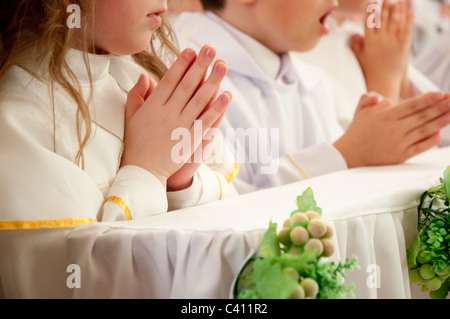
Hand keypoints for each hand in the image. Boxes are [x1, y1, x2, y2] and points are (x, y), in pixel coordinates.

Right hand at [120, 45, 230, 187]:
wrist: (142, 171)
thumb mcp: (131, 116)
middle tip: (211, 49)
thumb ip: (136, 95)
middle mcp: (167, 113)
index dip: (181, 64)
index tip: (191, 50)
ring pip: (199, 100)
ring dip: (212, 81)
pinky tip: (226, 96)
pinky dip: (216, 109)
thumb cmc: (136, 143)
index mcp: (152, 106)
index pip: (169, 80)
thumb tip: (144, 76)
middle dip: (200, 66)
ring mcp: (179, 126)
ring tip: (223, 65)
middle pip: (187, 85)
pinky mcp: (189, 140)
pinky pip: (205, 121)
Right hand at [334, 92, 449, 167]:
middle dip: (440, 107)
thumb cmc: (357, 132)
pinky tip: (439, 134)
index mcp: (385, 117)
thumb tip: (382, 98)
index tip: (441, 94)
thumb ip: (370, 99)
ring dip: (441, 121)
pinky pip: (419, 147)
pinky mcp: (399, 156)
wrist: (348, 155)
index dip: (427, 99)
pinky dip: (430, 140)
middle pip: (422, 117)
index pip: (411, 105)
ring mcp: (398, 144)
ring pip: (424, 130)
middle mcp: (394, 130)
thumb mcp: (361, 111)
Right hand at [350, 0, 413, 101]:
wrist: (382, 82)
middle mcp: (381, 40)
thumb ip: (356, 45)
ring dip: (397, 11)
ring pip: (395, 22)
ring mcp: (393, 42)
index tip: (372, 3)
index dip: (371, 11)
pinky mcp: (403, 47)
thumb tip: (353, 34)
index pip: (370, 22)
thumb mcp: (358, 58)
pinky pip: (407, 31)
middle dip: (385, 8)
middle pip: (383, 19)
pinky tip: (410, 12)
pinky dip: (409, 21)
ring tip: (397, 2)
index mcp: (369, 41)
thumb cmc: (369, 71)